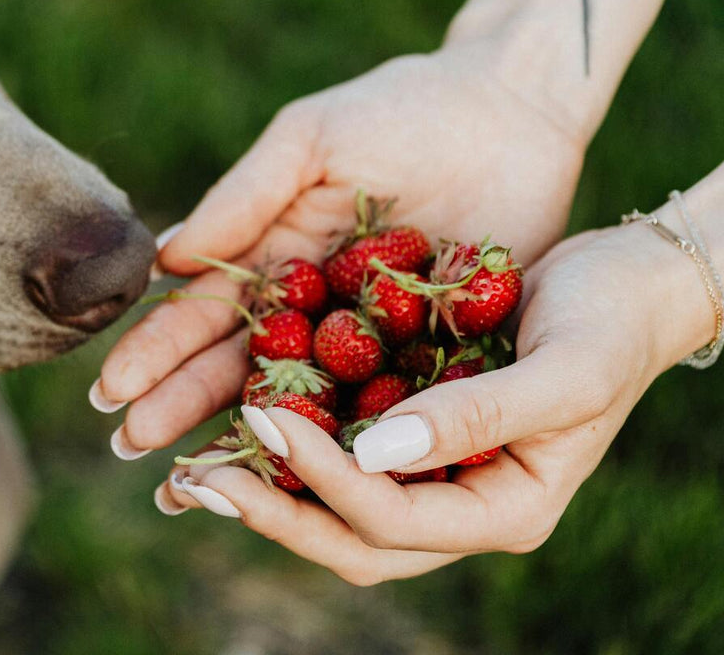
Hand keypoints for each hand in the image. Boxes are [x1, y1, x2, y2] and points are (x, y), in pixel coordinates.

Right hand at [93, 44, 586, 455]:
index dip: (156, 352)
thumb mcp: (311, 141)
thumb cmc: (401, 110)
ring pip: (300, 402)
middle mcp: (312, 306)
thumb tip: (163, 259)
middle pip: (236, 366)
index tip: (110, 393)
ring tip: (192, 485)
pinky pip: (385, 407)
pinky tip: (308, 487)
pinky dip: (348, 447)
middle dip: (180, 406)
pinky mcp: (433, 356)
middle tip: (129, 451)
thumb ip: (243, 196)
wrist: (512, 109)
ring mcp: (370, 338)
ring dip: (247, 443)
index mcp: (274, 253)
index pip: (203, 312)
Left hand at [155, 220, 714, 583]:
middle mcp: (456, 500)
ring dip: (263, 483)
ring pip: (332, 499)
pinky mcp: (405, 419)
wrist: (626, 281)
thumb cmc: (610, 324)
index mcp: (501, 509)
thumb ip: (476, 419)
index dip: (321, 482)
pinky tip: (232, 406)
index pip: (391, 523)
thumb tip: (374, 456)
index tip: (263, 420)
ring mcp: (427, 465)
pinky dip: (286, 434)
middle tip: (194, 479)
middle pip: (348, 534)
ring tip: (190, 462)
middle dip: (270, 510)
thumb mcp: (563, 373)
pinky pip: (336, 441)